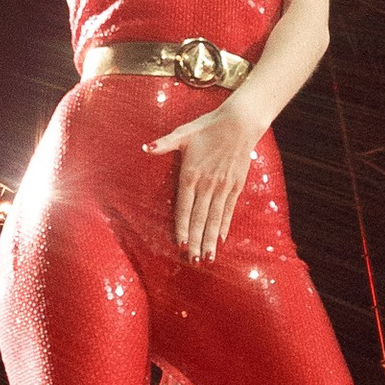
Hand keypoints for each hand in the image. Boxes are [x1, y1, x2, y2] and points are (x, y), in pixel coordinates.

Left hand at [146, 94, 261, 259]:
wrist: (239, 123)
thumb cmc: (207, 127)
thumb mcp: (183, 133)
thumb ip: (164, 144)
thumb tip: (145, 148)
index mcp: (191, 174)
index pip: (185, 207)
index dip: (183, 228)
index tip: (180, 245)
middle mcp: (208, 184)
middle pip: (200, 218)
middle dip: (196, 241)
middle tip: (193, 261)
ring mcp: (223, 187)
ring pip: (215, 218)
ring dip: (211, 239)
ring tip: (208, 257)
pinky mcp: (236, 186)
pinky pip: (229, 210)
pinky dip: (225, 226)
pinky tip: (221, 240)